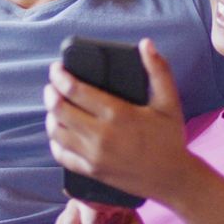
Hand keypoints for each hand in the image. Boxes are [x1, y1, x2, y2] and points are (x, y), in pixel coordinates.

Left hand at [44, 38, 191, 199]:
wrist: (173, 179)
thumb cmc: (170, 138)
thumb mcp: (169, 101)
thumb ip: (158, 70)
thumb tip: (146, 44)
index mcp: (117, 113)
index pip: (75, 90)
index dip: (60, 76)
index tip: (56, 68)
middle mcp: (101, 135)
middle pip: (59, 110)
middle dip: (50, 93)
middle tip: (52, 85)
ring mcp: (94, 155)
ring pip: (56, 132)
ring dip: (50, 116)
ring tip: (55, 106)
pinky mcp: (92, 171)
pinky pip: (62, 155)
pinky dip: (55, 141)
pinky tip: (59, 132)